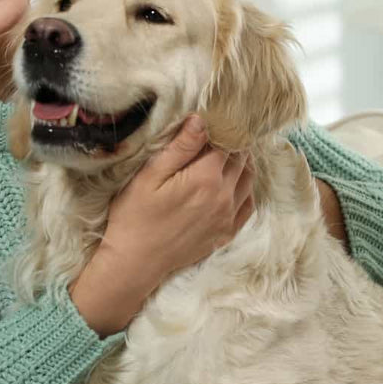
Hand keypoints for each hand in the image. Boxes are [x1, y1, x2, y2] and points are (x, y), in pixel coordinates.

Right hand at [69, 114, 255, 335]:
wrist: (135, 263)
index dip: (222, 127)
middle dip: (232, 143)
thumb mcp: (150, 176)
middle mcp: (224, 196)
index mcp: (206, 178)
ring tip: (225, 154)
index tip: (213, 120)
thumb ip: (180, 147)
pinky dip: (245, 189)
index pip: (228, 141)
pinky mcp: (225, 233)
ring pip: (248, 180)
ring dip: (241, 164)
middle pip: (241, 159)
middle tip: (218, 134)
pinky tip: (233, 183)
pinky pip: (248, 205)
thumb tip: (201, 120)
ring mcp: (228, 217)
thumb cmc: (134, 217)